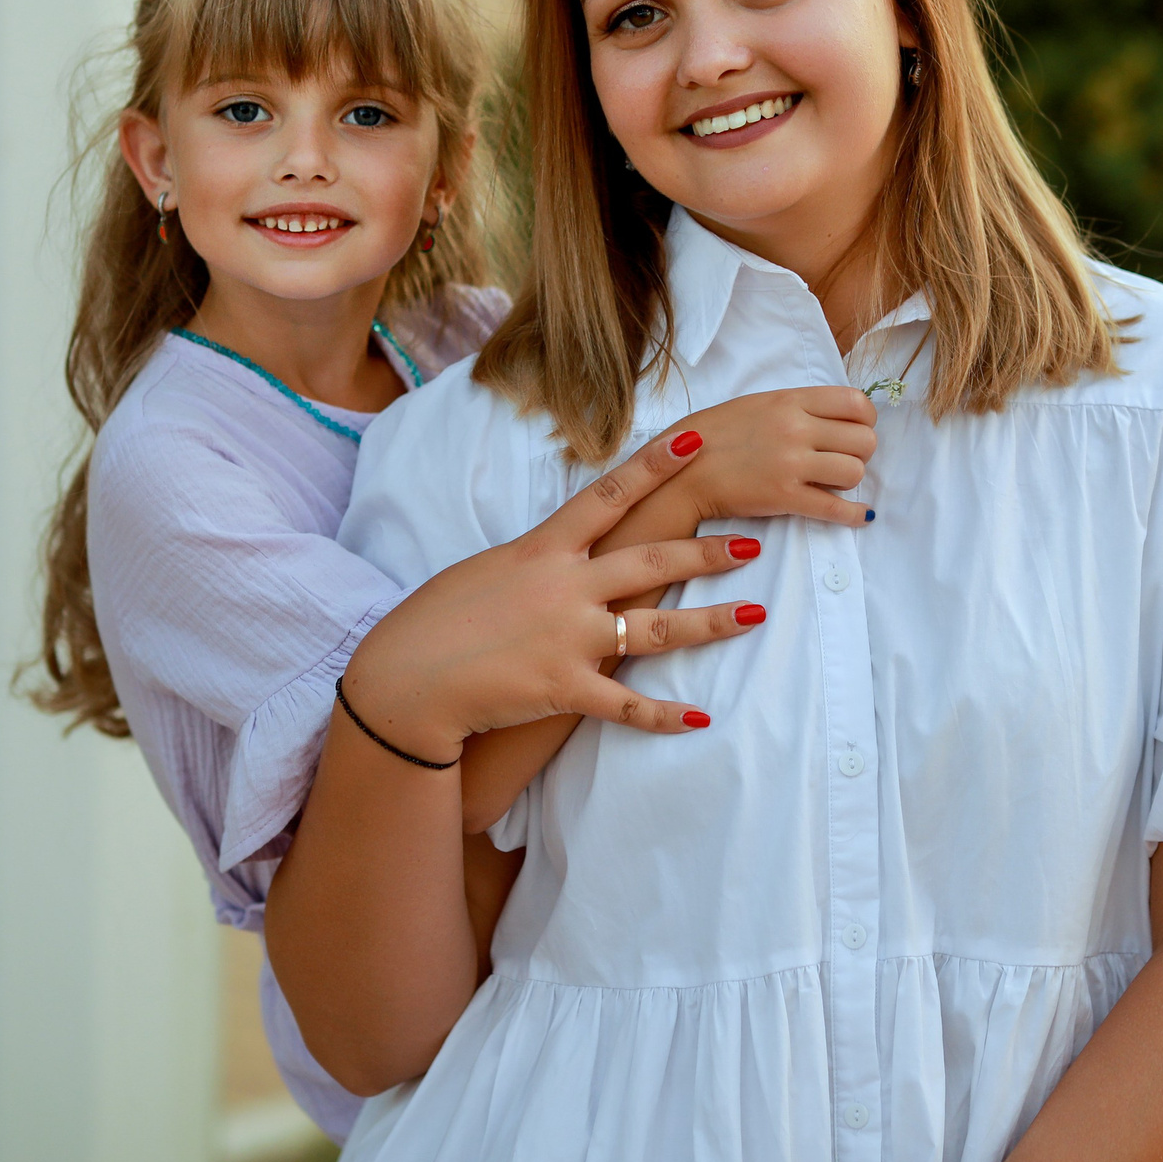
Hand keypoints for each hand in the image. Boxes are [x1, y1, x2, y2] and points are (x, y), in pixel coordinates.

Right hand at [345, 424, 766, 759]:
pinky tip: (701, 719)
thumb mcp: (488, 570)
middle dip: (708, 553)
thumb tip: (565, 554)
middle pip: (651, 562)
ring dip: (711, 623)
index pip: (608, 496)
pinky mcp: (565, 689)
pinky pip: (627, 706)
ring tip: (755, 614)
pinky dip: (666, 716)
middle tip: (752, 543)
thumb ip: (536, 561)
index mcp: (542, 549)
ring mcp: (568, 639)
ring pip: (656, 629)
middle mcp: (564, 587)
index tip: (696, 441)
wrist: (406, 677)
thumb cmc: (436, 620)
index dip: (655, 466)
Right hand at [668, 385, 879, 526]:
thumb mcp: (758, 404)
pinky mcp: (785, 497)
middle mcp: (796, 428)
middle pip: (863, 440)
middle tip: (843, 460)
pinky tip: (859, 516)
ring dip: (850, 481)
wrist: (678, 469)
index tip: (857, 431)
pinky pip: (835, 508)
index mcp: (790, 400)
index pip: (856, 402)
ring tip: (834, 484)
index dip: (866, 420)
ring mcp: (791, 463)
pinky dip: (853, 515)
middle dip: (860, 453)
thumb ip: (797, 407)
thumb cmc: (714, 435)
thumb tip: (835, 419)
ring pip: (854, 472)